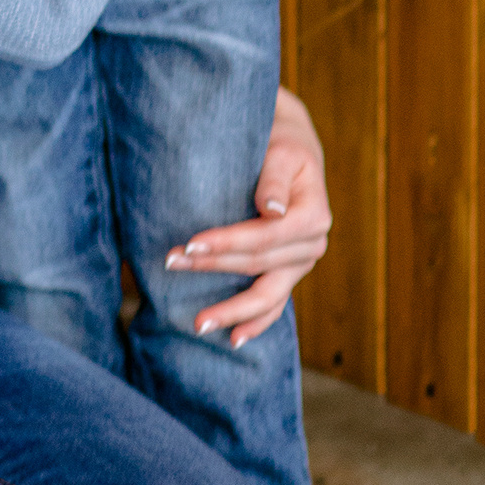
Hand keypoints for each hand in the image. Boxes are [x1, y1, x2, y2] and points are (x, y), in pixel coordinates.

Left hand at [164, 86, 329, 347]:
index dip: (227, 243)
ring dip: (231, 310)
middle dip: (212, 268)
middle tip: (171, 265)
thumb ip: (275, 179)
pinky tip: (234, 339)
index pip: (264, 236)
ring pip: (266, 295)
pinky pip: (273, 303)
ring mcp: (301, 263)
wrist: (292, 150)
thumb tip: (271, 210)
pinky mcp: (288, 272)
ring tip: (198, 324)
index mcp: (313, 216)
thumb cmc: (282, 145)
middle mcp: (312, 245)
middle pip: (257, 265)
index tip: (190, 245)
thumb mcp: (282, 152)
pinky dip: (256, 323)